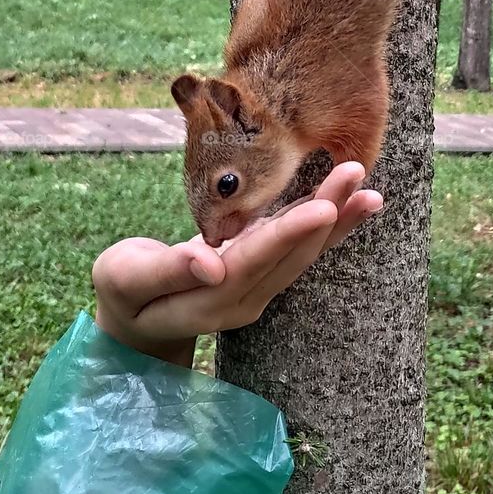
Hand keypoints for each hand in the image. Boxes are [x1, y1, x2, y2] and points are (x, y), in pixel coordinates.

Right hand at [92, 162, 381, 366]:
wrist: (136, 319)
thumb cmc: (124, 292)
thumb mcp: (128, 279)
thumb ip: (167, 272)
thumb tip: (211, 262)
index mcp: (212, 300)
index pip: (255, 263)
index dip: (288, 235)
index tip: (322, 209)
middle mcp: (247, 299)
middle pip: (291, 255)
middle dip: (325, 214)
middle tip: (353, 174)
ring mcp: (260, 288)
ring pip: (305, 252)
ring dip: (338, 219)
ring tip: (368, 188)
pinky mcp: (266, 272)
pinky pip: (302, 248)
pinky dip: (332, 225)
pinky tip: (358, 202)